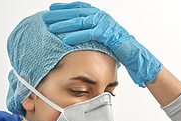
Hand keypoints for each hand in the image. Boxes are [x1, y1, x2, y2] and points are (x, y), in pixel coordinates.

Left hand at [42, 2, 161, 86]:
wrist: (134, 53)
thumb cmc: (118, 47)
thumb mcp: (102, 37)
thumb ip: (91, 32)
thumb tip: (77, 33)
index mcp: (99, 15)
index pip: (79, 7)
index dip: (65, 7)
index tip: (52, 9)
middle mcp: (101, 16)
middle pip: (77, 13)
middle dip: (60, 15)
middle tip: (46, 17)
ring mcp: (104, 24)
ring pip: (80, 22)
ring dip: (64, 25)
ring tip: (51, 29)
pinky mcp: (107, 34)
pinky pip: (88, 34)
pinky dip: (76, 37)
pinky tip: (65, 40)